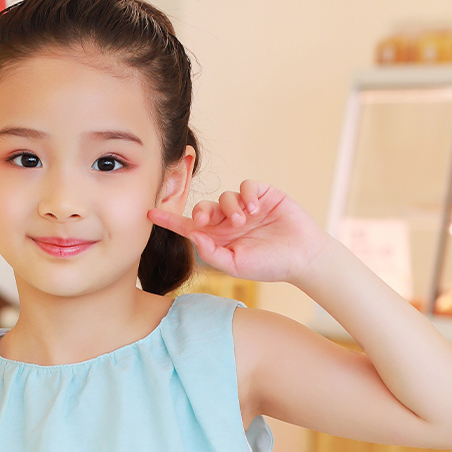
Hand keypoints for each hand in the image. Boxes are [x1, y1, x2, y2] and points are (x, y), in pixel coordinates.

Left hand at [147, 179, 329, 284]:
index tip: (148, 214)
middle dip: (201, 212)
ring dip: (229, 207)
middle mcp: (228, 221)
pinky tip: (253, 209)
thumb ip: (212, 253)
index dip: (169, 220)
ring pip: (225, 196)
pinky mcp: (262, 194)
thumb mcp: (236, 265)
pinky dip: (246, 194)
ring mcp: (246, 206)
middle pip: (204, 208)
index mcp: (219, 238)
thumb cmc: (270, 265)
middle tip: (206, 221)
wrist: (302, 257)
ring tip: (243, 220)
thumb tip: (193, 236)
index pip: (189, 227)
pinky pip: (246, 186)